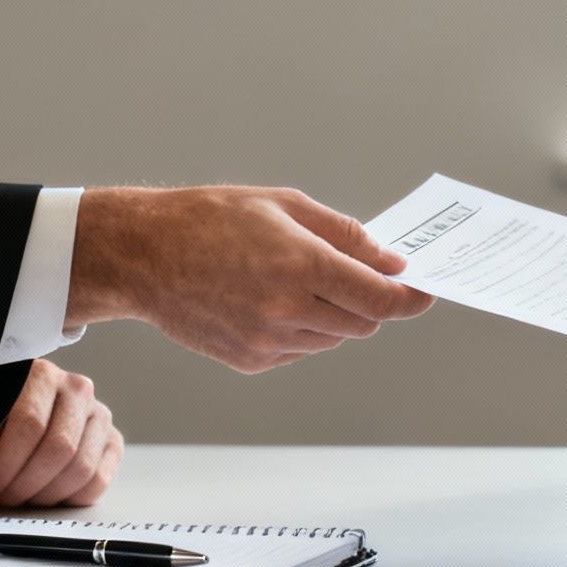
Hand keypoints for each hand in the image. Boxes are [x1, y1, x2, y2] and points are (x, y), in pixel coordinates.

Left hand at [0, 358, 122, 506]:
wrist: (13, 420)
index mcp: (41, 375)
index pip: (30, 423)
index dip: (6, 464)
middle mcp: (77, 389)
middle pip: (59, 447)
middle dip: (27, 483)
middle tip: (4, 499)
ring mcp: (99, 415)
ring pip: (82, 467)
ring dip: (48, 494)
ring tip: (23, 498)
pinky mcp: (112, 441)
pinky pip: (100, 478)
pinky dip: (73, 497)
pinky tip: (48, 496)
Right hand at [66, 186, 434, 373]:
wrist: (143, 256)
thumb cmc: (211, 219)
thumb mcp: (284, 206)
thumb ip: (345, 235)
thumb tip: (389, 261)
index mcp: (303, 265)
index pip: (381, 297)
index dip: (410, 298)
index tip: (423, 292)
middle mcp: (289, 310)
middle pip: (363, 323)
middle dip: (369, 302)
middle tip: (357, 275)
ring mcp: (269, 341)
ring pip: (333, 339)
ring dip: (334, 316)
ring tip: (296, 281)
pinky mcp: (251, 360)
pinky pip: (300, 350)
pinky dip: (302, 330)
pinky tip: (270, 300)